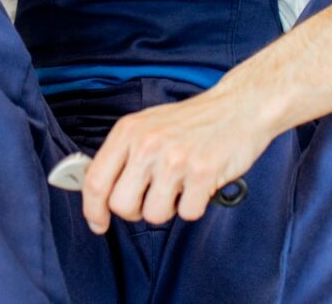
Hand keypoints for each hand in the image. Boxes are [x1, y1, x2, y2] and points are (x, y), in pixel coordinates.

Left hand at [81, 87, 271, 232]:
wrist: (238, 107)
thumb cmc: (193, 121)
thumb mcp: (148, 125)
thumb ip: (123, 154)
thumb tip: (97, 192)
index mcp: (128, 131)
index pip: (95, 180)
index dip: (93, 209)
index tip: (98, 223)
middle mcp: (147, 144)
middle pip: (120, 205)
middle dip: (136, 211)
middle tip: (153, 198)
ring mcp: (174, 159)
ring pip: (153, 215)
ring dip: (168, 209)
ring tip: (181, 186)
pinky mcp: (202, 173)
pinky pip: (187, 214)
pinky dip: (194, 206)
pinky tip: (200, 184)